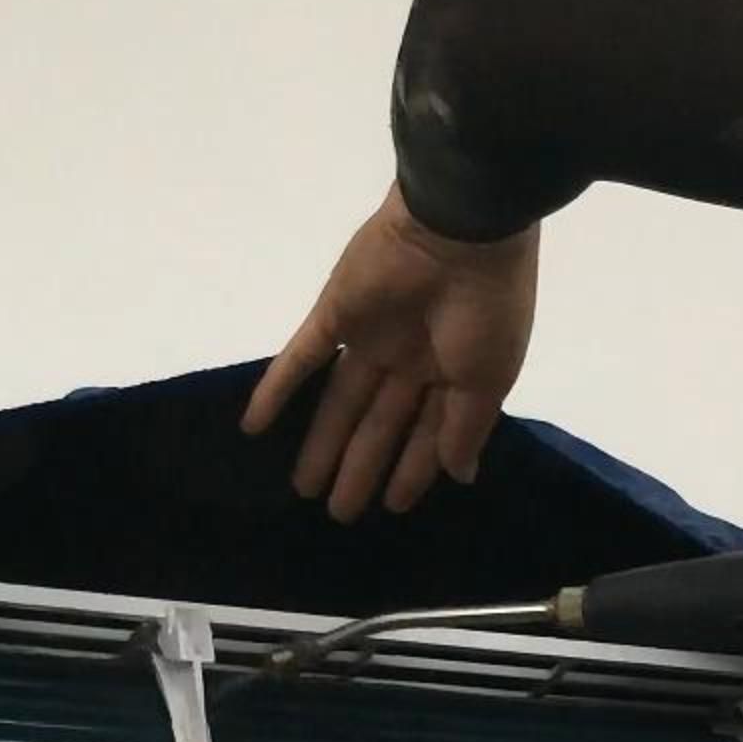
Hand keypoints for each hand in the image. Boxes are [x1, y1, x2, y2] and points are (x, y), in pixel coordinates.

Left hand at [244, 187, 540, 521]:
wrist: (461, 229)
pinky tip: (254, 426)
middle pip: (379, 424)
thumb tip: (459, 475)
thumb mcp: (488, 379)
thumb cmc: (486, 310)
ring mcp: (371, 336)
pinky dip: (275, 391)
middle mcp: (412, 359)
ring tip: (304, 487)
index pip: (428, 433)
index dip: (412, 470)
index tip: (393, 506)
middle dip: (360, 467)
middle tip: (338, 513)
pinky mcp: (335, 314)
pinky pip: (299, 358)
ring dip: (322, 442)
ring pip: (339, 401)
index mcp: (456, 373)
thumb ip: (467, 428)